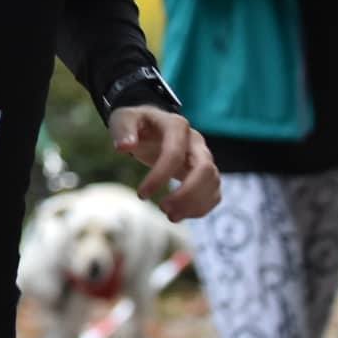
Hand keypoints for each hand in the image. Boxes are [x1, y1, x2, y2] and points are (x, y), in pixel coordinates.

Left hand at [107, 105, 220, 221]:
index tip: (141, 194)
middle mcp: (196, 141)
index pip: (175, 153)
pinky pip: (213, 192)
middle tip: (163, 209)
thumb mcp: (123, 120)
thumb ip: (123, 131)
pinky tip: (180, 215)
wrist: (151, 125)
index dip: (160, 176)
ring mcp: (203, 157)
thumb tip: (124, 147)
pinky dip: (201, 207)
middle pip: (205, 169)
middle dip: (187, 194)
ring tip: (171, 217)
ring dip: (195, 204)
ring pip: (213, 182)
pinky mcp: (205, 173)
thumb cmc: (136, 123)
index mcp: (176, 126)